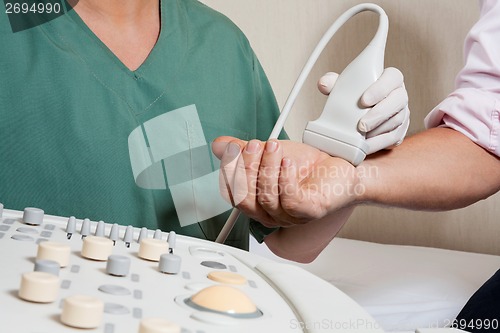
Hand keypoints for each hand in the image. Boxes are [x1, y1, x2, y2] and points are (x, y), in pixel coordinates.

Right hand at [212, 137, 358, 227]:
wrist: (342, 166)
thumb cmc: (308, 165)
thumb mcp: (269, 153)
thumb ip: (243, 151)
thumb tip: (220, 146)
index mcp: (258, 202)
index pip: (233, 195)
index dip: (229, 173)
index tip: (233, 149)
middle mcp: (271, 213)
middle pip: (245, 199)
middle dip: (246, 169)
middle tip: (253, 144)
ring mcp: (290, 216)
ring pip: (266, 197)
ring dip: (267, 168)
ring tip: (274, 146)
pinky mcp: (308, 211)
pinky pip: (289, 199)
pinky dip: (285, 178)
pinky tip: (287, 162)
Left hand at [318, 67, 409, 153]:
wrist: (358, 113)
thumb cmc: (353, 95)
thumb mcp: (342, 86)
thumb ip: (332, 82)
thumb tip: (323, 84)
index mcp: (389, 79)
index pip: (392, 78)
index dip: (380, 89)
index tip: (364, 100)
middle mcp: (399, 95)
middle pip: (398, 101)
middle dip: (379, 114)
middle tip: (362, 125)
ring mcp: (402, 113)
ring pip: (396, 121)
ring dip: (379, 131)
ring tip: (361, 138)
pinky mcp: (399, 131)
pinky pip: (394, 138)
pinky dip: (379, 143)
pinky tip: (366, 146)